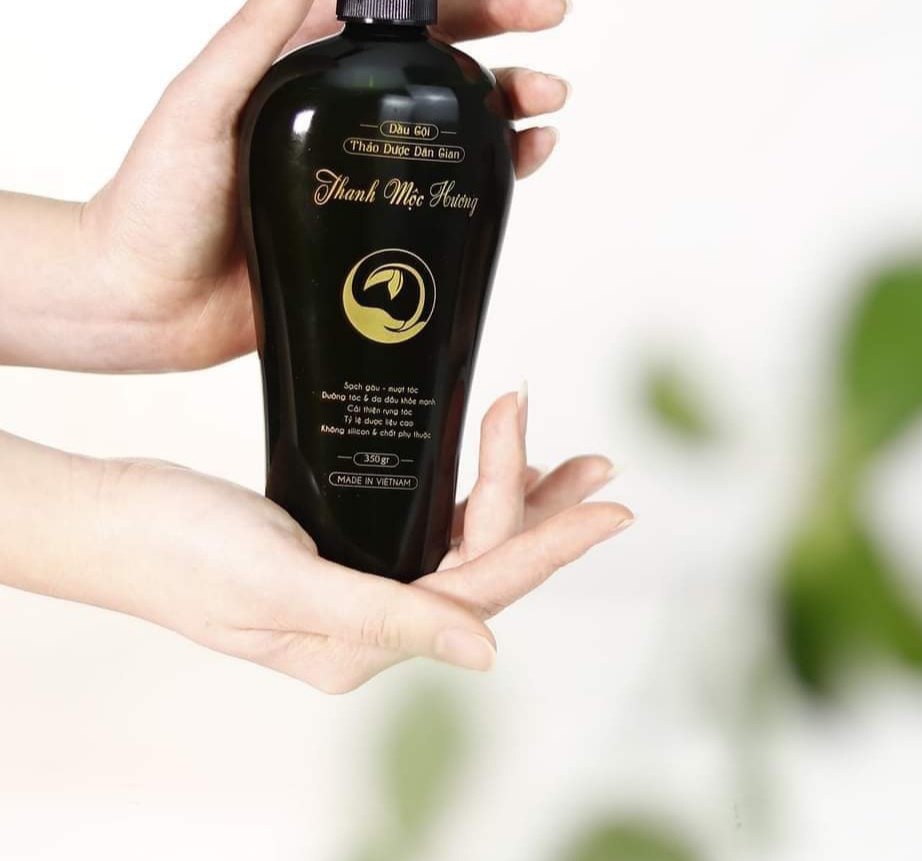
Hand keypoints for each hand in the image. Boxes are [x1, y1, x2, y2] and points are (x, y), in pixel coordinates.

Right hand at [59, 392, 628, 692]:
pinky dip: (470, 487)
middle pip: (486, 561)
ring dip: (519, 494)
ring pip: (467, 540)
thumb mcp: (283, 589)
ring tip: (577, 462)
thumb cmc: (178, 551)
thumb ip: (387, 618)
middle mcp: (374, 619)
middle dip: (542, 507)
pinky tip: (496, 465)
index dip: (552, 545)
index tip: (612, 511)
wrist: (116, 515)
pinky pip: (433, 520)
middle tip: (596, 462)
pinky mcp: (350, 540)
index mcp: (362, 643)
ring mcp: (364, 579)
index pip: (482, 589)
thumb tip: (487, 652)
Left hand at [78, 0, 569, 370]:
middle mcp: (347, 101)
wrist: (154, 301)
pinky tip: (526, 151)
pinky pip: (455, 180)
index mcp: (307, 59)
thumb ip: (257, 28)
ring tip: (547, 96)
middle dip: (505, 17)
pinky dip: (501, 162)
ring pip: (461, 111)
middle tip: (549, 12)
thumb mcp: (200, 101)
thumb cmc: (158, 201)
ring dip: (513, 94)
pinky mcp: (381, 215)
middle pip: (444, 43)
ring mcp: (370, 158)